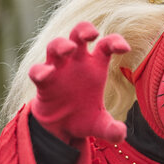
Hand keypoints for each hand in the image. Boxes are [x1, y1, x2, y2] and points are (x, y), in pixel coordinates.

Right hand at [29, 22, 130, 143]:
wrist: (61, 129)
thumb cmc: (84, 118)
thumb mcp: (100, 126)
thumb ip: (111, 129)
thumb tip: (121, 134)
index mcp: (95, 67)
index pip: (106, 46)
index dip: (115, 41)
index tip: (125, 48)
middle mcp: (77, 63)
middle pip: (79, 35)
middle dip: (84, 29)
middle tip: (92, 35)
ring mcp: (58, 69)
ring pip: (56, 45)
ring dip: (61, 44)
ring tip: (69, 49)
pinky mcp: (43, 82)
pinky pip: (38, 71)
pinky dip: (41, 70)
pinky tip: (48, 74)